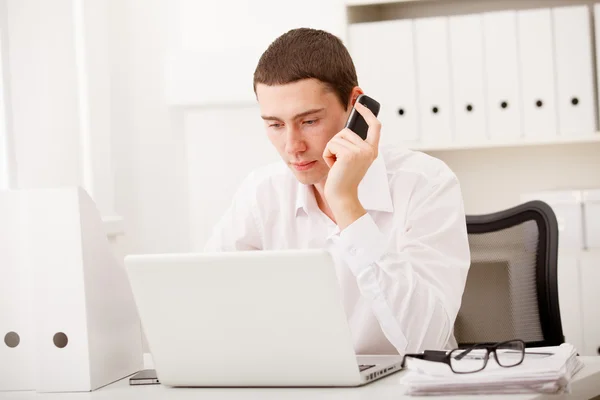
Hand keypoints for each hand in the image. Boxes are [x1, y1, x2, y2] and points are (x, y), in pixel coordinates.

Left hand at [322, 102, 380, 226]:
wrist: (342, 196)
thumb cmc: (343, 179)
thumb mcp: (351, 159)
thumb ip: (352, 144)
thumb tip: (346, 128)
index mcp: (371, 150)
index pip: (375, 126)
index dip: (367, 113)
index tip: (359, 104)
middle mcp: (369, 150)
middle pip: (346, 131)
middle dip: (336, 144)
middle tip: (339, 162)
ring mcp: (361, 152)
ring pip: (337, 137)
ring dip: (331, 150)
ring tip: (337, 165)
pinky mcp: (349, 155)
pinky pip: (331, 145)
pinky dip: (327, 155)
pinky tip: (333, 166)